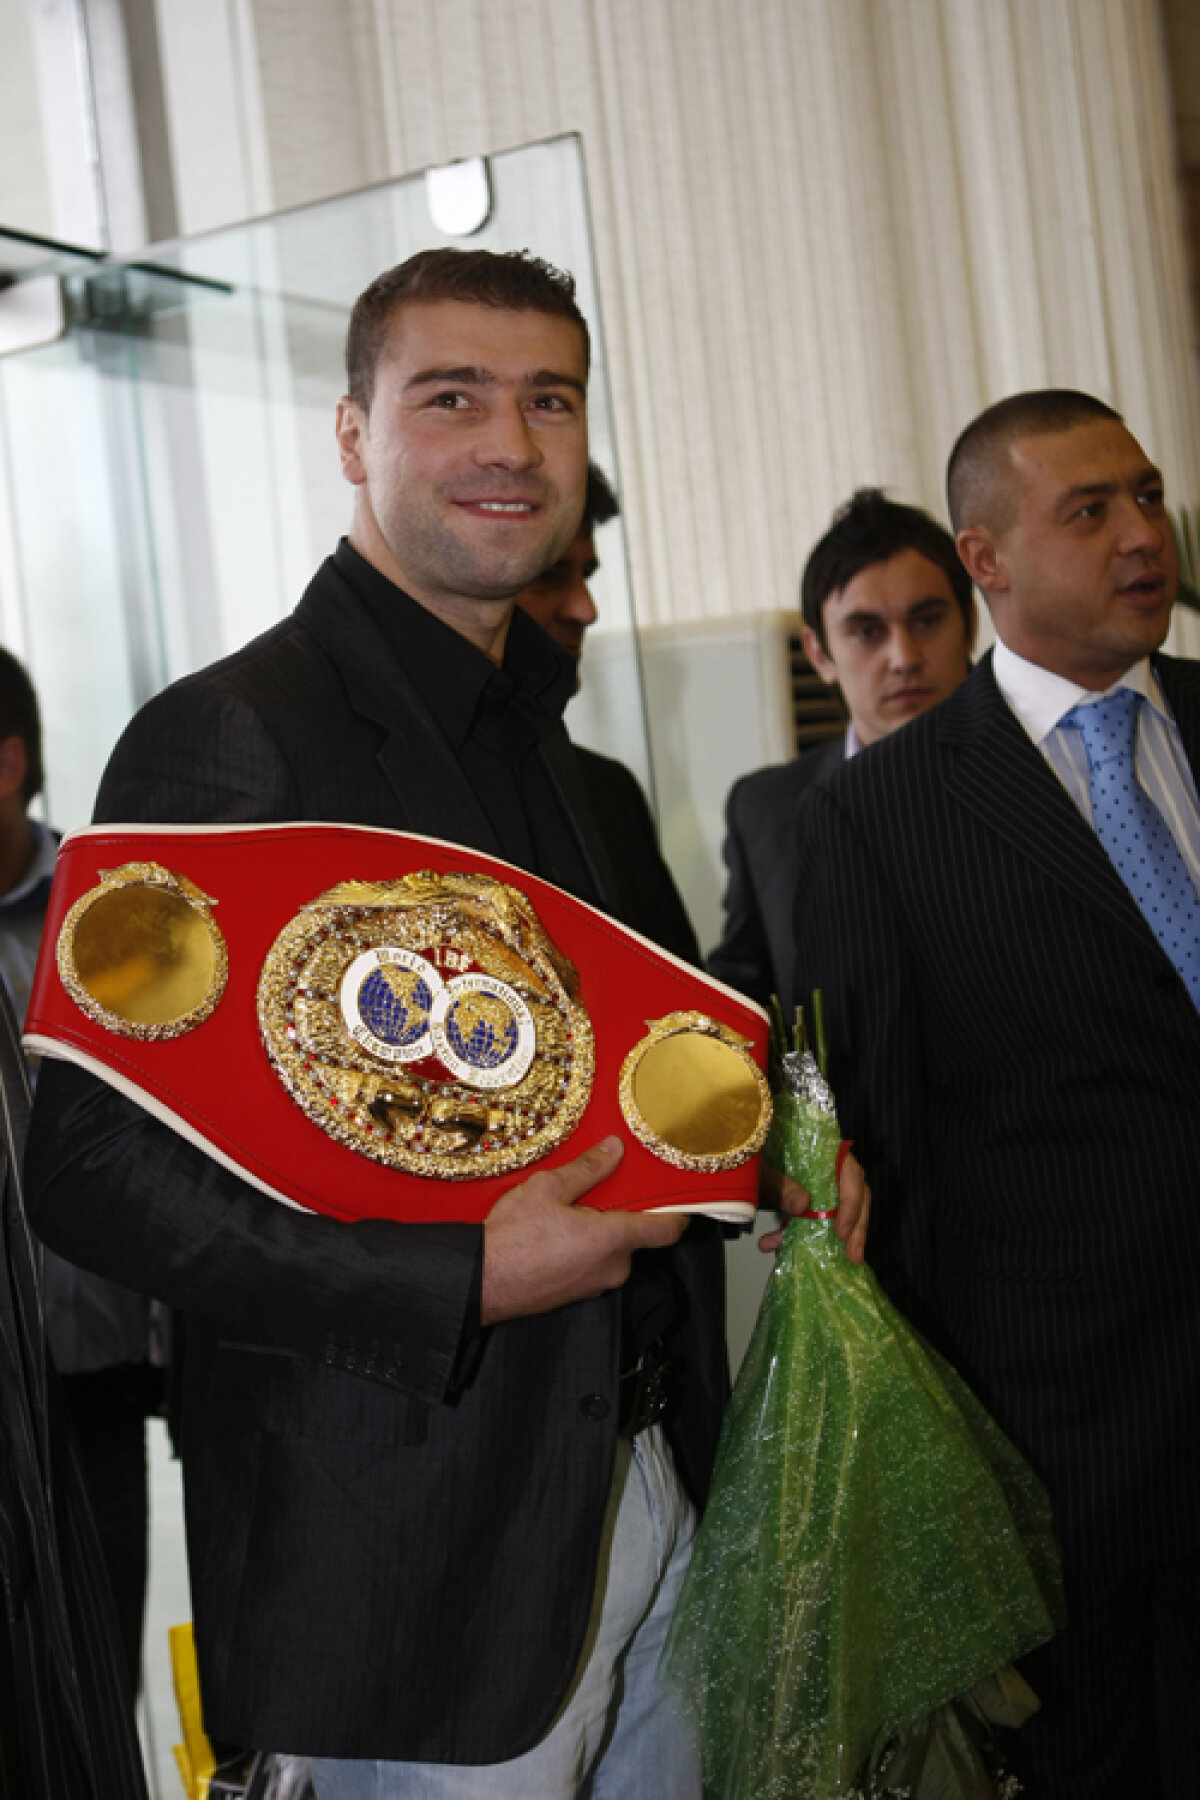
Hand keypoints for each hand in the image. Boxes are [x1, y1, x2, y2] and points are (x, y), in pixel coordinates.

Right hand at [481, 1137, 687, 1324]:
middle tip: (596, 1192)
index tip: (678, 1198)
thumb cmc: (511, 1241)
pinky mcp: (577, 1294)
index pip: (667, 1230)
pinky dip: (582, 1248)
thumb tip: (614, 1150)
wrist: (480, 1282)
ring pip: (611, 1251)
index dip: (678, 1212)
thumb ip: (588, 1169)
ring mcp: (595, 1285)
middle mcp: (612, 1267)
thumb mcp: (548, 1188)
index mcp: (614, 1239)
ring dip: (598, 1231)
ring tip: (566, 1212)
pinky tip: (554, 1234)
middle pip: (634, 1235)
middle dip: (620, 1213)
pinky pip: (592, 1264)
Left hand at [756, 1149, 870, 1262]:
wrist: (735, 1166)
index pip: (851, 1172)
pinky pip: (819, 1221)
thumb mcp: (762, 1171)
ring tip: (837, 1261)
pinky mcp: (810, 1203)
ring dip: (836, 1237)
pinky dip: (807, 1239)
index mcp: (821, 1149)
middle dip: (855, 1226)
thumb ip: (781, 1185)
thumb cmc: (750, 1160)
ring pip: (841, 1210)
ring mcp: (821, 1185)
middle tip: (852, 1256)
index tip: (841, 1231)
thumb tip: (804, 1204)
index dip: (851, 1202)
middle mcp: (828, 1165)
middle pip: (856, 1194)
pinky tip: (782, 1250)